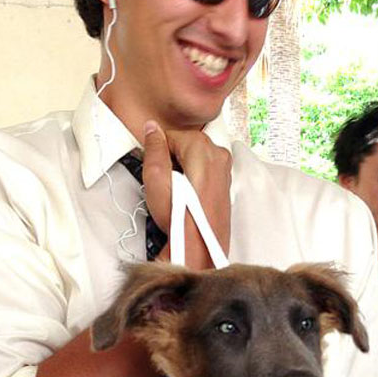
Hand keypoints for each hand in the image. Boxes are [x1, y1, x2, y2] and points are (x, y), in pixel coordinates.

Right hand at [142, 121, 231, 267]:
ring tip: (178, 192)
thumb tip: (152, 129)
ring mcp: (225, 170)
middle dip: (172, 159)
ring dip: (183, 169)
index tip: (155, 167)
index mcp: (202, 148)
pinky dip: (194, 178)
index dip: (158, 151)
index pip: (170, 135)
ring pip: (195, 157)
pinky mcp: (225, 183)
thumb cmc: (181, 220)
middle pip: (185, 144)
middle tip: (167, 183)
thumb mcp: (156, 179)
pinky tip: (188, 196)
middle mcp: (218, 155)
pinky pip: (204, 170)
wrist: (199, 247)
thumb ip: (153, 148)